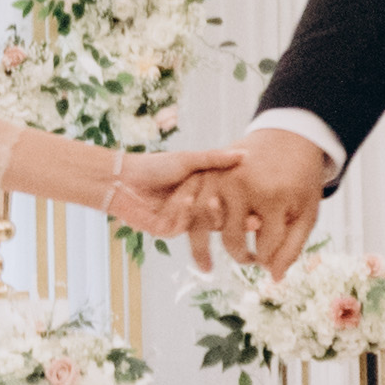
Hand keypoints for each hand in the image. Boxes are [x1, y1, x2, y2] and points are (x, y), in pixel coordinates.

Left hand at [96, 147, 241, 242]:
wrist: (123, 176)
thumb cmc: (155, 165)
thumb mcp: (189, 159)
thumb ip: (216, 160)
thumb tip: (244, 154)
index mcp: (204, 195)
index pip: (231, 204)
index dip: (246, 206)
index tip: (262, 203)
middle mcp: (195, 211)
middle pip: (222, 220)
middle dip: (239, 222)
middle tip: (255, 220)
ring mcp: (181, 222)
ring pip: (203, 227)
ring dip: (212, 217)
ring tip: (221, 204)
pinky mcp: (165, 231)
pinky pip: (180, 227)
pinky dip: (184, 213)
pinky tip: (187, 199)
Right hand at [202, 125, 333, 274]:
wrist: (290, 137)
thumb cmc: (302, 180)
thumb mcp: (307, 212)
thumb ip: (292, 247)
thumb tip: (273, 280)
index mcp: (272, 197)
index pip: (265, 248)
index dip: (269, 261)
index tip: (272, 260)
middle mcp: (242, 186)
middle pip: (233, 240)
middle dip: (244, 256)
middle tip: (252, 259)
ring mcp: (220, 177)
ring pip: (203, 226)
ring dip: (204, 251)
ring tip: (216, 262)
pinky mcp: (205, 171)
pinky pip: (188, 205)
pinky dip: (183, 227)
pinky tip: (190, 246)